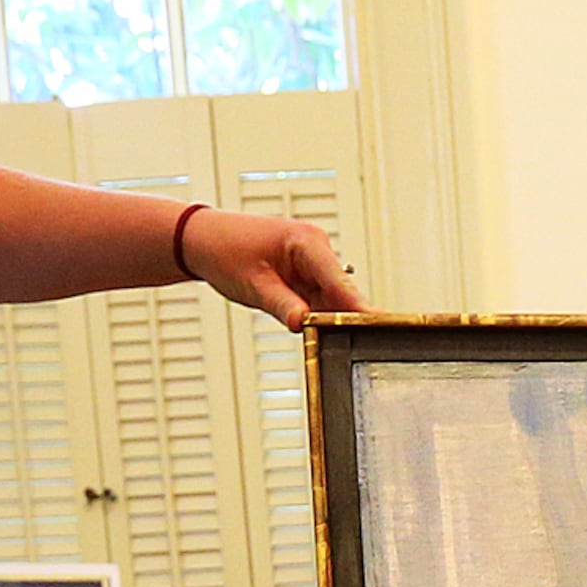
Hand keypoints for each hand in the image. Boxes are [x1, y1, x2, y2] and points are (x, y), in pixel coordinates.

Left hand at [179, 210, 366, 328]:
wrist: (203, 239)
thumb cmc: (224, 250)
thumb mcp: (253, 285)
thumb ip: (283, 306)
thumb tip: (306, 325)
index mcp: (308, 242)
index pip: (342, 282)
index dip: (363, 308)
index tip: (382, 327)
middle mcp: (316, 250)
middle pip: (344, 294)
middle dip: (346, 320)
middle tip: (356, 347)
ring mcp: (313, 263)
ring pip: (334, 300)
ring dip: (329, 320)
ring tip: (324, 341)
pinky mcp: (306, 275)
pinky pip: (321, 300)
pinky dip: (319, 316)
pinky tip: (313, 330)